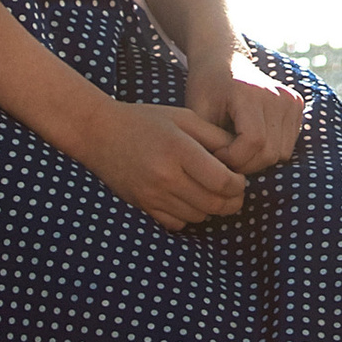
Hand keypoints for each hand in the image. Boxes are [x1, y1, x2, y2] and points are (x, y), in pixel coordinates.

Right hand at [79, 92, 251, 228]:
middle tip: (234, 190)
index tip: (239, 177)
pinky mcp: (143, 206)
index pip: (222, 181)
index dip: (239, 184)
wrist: (99, 132)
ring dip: (212, 208)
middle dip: (232, 200)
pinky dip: (190, 216)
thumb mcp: (184, 117)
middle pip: (214, 204)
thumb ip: (216, 137)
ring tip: (211, 191)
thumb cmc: (146, 120)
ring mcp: (152, 195)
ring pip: (199, 216)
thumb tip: (242, 159)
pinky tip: (189, 199)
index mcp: (179, 150)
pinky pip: (178, 224)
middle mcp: (165, 176)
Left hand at [185, 47, 307, 175]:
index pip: (254, 142)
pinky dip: (269, 151)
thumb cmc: (206, 86)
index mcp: (251, 93)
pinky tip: (250, 142)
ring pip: (281, 153)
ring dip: (258, 161)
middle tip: (224, 158)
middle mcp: (278, 95)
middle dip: (245, 164)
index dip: (233, 159)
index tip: (214, 155)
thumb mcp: (197, 112)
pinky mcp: (297, 105)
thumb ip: (209, 141)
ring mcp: (291, 100)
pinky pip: (287, 145)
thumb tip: (219, 173)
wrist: (224, 59)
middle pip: (270, 152)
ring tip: (236, 150)